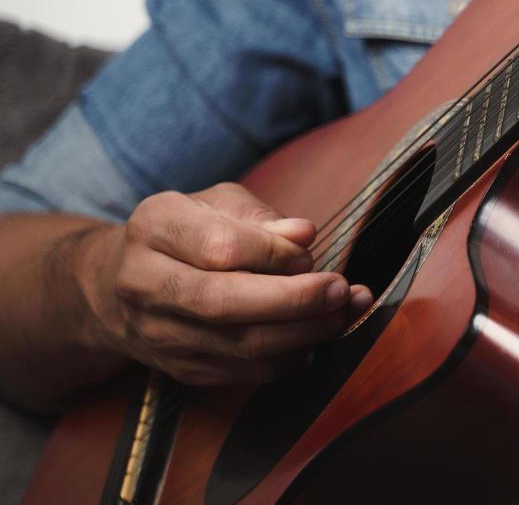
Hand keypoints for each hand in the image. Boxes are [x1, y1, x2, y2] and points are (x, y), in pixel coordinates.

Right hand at [78, 182, 371, 385]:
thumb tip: (304, 235)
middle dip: (293, 300)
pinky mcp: (180, 369)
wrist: (116, 286)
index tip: (311, 249)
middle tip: (340, 289)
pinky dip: (288, 359)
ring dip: (302, 334)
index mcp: (154, 228)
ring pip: (236, 345)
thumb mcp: (215, 204)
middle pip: (223, 303)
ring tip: (343, 313)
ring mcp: (159, 334)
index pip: (219, 248)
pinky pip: (242, 372)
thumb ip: (260, 216)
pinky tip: (318, 338)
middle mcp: (146, 284)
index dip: (273, 253)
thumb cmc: (185, 233)